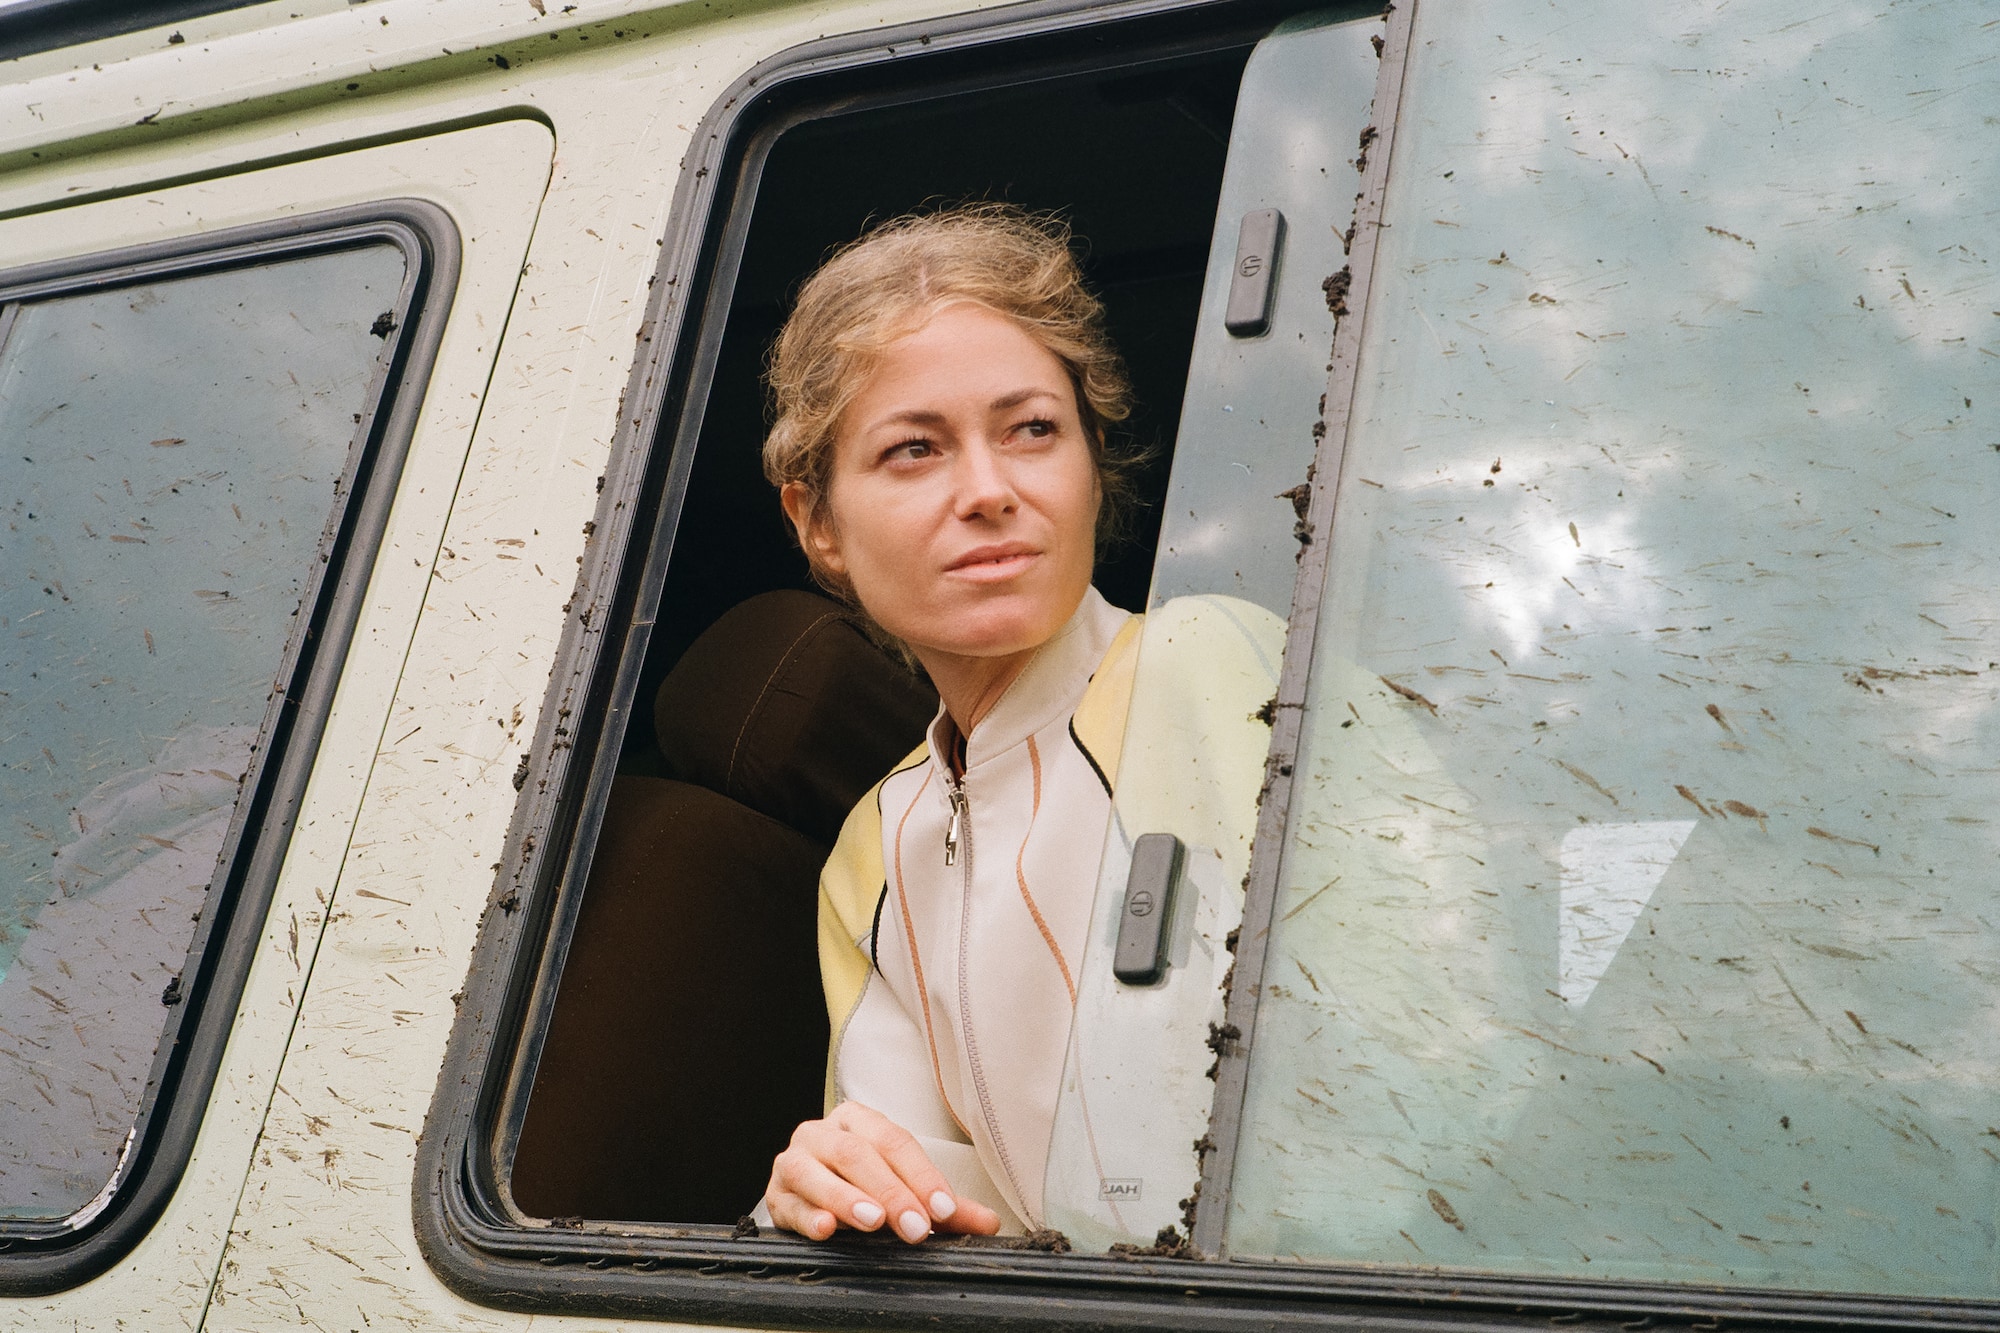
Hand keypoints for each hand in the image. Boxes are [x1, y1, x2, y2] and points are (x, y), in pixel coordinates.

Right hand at [765, 1101, 1001, 1242]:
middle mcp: (823, 1133)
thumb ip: (943, 1206)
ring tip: (872, 1220)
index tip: (944, 1209)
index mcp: (859, 1120)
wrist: (806, 1195)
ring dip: (846, 1198)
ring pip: (816, 1171)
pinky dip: (808, 1216)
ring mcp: (794, 1161)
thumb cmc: (861, 1185)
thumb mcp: (904, 1190)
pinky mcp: (775, 1195)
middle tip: (915, 1226)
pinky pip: (788, 1204)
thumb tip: (989, 1223)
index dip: (921, 1175)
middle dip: (890, 1192)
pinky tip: (825, 1229)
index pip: (895, 1141)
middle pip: (858, 1154)